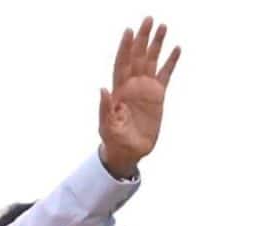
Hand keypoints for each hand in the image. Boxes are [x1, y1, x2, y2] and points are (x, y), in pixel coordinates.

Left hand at [98, 17, 180, 178]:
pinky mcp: (157, 96)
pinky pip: (165, 75)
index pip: (122, 64)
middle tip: (148, 19)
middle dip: (142, 38)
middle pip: (137, 57)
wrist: (128, 152)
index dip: (125, 48)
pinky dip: (171, 62)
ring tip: (163, 26)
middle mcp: (132, 86)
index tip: (129, 31)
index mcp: (119, 91)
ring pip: (151, 61)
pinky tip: (176, 49)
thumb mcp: (107, 127)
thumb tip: (103, 89)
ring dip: (156, 44)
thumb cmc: (114, 140)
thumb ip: (105, 108)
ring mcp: (145, 89)